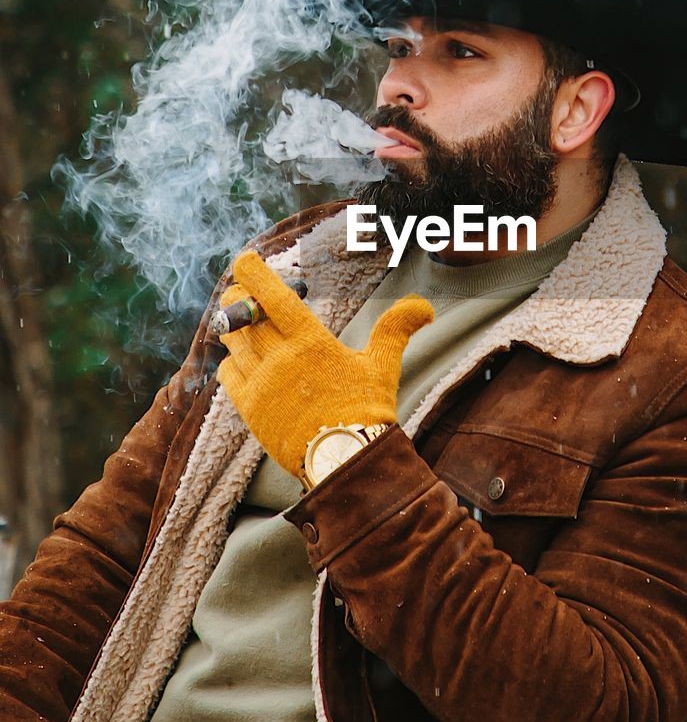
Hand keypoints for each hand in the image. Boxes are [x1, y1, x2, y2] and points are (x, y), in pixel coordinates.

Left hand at [216, 251, 432, 475]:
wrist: (346, 462)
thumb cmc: (367, 412)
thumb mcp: (382, 366)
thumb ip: (396, 330)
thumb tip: (424, 308)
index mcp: (311, 343)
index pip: (274, 298)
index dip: (255, 274)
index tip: (244, 259)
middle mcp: (280, 359)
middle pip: (246, 316)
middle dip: (239, 299)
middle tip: (240, 291)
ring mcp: (261, 385)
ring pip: (234, 343)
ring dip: (233, 327)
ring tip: (238, 320)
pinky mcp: (249, 410)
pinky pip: (228, 375)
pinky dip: (230, 361)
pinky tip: (239, 358)